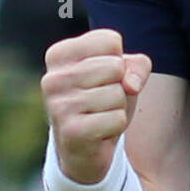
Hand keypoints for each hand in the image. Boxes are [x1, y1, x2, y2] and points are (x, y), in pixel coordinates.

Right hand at [41, 28, 150, 183]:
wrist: (84, 149)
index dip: (119, 61)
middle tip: (102, 101)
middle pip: (116, 66)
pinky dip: (116, 127)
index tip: (102, 78)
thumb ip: (136, 65)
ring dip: (118, 108)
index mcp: (59, 55)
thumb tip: (130, 85)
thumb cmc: (102, 101)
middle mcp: (53, 78)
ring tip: (99, 116)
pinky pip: (117, 118)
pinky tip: (99, 132)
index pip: (110, 41)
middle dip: (119, 86)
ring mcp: (59, 105)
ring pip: (118, 93)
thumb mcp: (122, 74)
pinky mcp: (71, 131)